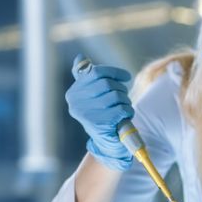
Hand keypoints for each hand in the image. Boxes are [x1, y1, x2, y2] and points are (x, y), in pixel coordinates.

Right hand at [65, 54, 133, 170]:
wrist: (107, 144)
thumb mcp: (92, 97)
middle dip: (121, 90)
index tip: (126, 76)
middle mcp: (76, 102)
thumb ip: (87, 78)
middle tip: (123, 98)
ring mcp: (87, 113)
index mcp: (73, 93)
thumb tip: (81, 57)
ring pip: (116, 96)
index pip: (95, 73)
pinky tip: (124, 118)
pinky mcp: (100, 123)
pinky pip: (121, 109)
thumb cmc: (103, 116)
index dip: (114, 72)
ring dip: (125, 102)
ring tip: (122, 109)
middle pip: (107, 84)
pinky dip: (128, 112)